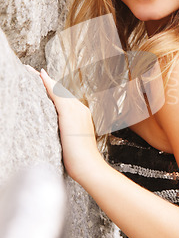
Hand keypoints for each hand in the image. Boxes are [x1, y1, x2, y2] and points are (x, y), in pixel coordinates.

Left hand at [26, 65, 103, 181]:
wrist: (89, 167)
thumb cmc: (80, 160)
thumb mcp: (72, 143)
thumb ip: (66, 133)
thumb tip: (58, 134)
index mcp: (80, 114)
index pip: (62, 97)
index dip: (51, 88)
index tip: (40, 80)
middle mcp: (79, 109)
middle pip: (59, 90)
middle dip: (45, 80)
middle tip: (30, 70)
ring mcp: (76, 110)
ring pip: (57, 90)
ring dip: (43, 79)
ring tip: (29, 71)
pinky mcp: (70, 114)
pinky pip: (57, 95)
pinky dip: (48, 84)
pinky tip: (40, 76)